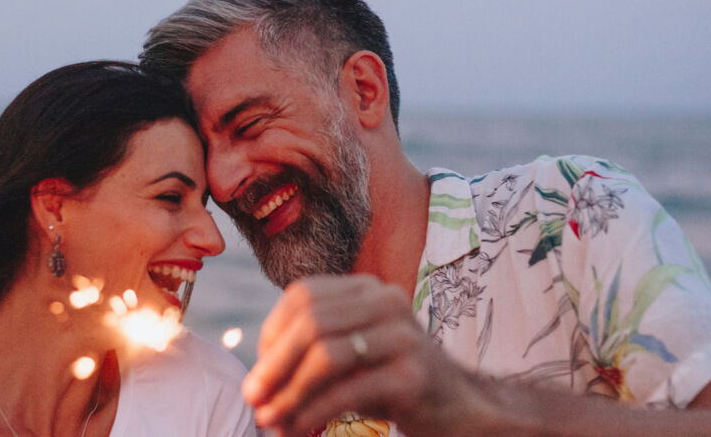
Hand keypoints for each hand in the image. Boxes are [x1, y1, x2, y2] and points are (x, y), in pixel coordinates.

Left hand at [241, 274, 484, 435]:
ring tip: (270, 419)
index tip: (258, 372)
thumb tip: (254, 383)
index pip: (303, 296)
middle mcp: (387, 301)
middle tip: (252, 399)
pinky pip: (349, 390)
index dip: (271, 333)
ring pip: (326, 355)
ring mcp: (404, 335)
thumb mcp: (349, 357)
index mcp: (367, 288)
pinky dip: (314, 411)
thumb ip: (309, 353)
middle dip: (274, 365)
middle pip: (311, 323)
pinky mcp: (413, 374)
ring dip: (290, 392)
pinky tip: (297, 428)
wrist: (458, 407)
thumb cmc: (391, 381)